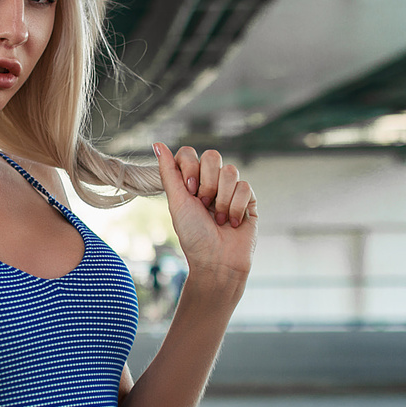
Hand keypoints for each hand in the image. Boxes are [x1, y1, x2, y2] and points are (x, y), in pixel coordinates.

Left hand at [153, 143, 257, 287]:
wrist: (217, 261)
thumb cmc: (193, 236)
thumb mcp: (177, 203)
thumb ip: (168, 172)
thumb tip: (157, 144)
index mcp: (190, 182)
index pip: (190, 153)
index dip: (190, 167)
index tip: (189, 189)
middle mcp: (210, 183)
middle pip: (213, 156)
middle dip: (207, 182)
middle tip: (203, 205)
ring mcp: (230, 190)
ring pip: (230, 171)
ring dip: (221, 198)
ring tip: (217, 218)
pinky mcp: (248, 200)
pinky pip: (245, 187)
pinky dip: (236, 206)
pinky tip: (232, 222)